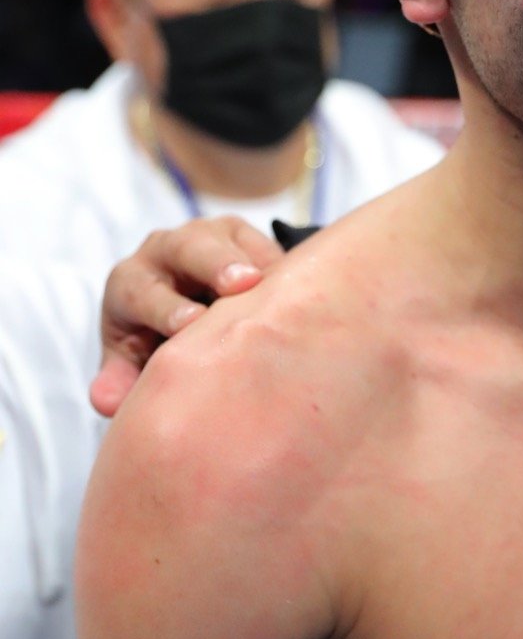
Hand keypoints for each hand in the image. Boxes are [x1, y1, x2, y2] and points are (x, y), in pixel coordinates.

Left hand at [91, 217, 281, 415]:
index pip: (142, 292)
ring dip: (256, 259)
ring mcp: (207, 237)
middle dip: (214, 264)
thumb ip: (120, 382)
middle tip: (240, 284)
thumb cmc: (153, 344)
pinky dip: (283, 267)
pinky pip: (266, 244)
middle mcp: (165, 251)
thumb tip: (104, 402)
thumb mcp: (132, 363)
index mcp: (130, 284)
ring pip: (231, 240)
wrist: (186, 311)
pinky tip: (302, 289)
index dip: (165, 307)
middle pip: (188, 248)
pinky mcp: (245, 236)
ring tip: (275, 279)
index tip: (188, 324)